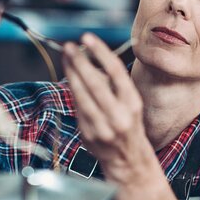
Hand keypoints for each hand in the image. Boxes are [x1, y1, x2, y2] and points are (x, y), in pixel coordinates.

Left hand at [64, 33, 199, 199]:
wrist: (129, 161)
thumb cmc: (128, 125)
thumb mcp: (128, 102)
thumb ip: (111, 83)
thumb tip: (89, 58)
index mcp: (132, 103)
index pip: (116, 72)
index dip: (100, 52)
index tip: (88, 38)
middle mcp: (118, 115)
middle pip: (95, 83)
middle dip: (80, 62)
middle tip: (69, 46)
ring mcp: (102, 126)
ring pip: (82, 95)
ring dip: (71, 74)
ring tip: (66, 58)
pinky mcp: (88, 134)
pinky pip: (77, 107)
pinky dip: (72, 91)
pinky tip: (68, 77)